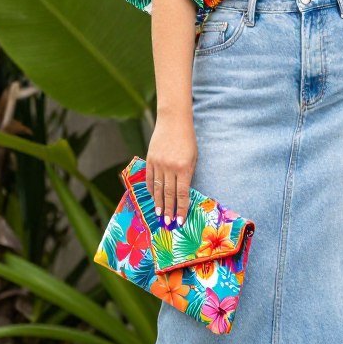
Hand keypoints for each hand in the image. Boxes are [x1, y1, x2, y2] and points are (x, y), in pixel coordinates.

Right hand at [145, 110, 197, 226]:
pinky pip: (149, 178)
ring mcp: (158, 163)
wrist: (173, 121)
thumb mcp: (193, 158)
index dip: (181, 209)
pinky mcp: (150, 159)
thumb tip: (182, 194)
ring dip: (158, 203)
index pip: (182, 194)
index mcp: (184, 168)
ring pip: (157, 189)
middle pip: (168, 194)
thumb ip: (188, 175)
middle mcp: (170, 167)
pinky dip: (150, 189)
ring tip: (158, 214)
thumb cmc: (188, 140)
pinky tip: (152, 198)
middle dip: (168, 210)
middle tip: (168, 223)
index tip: (180, 221)